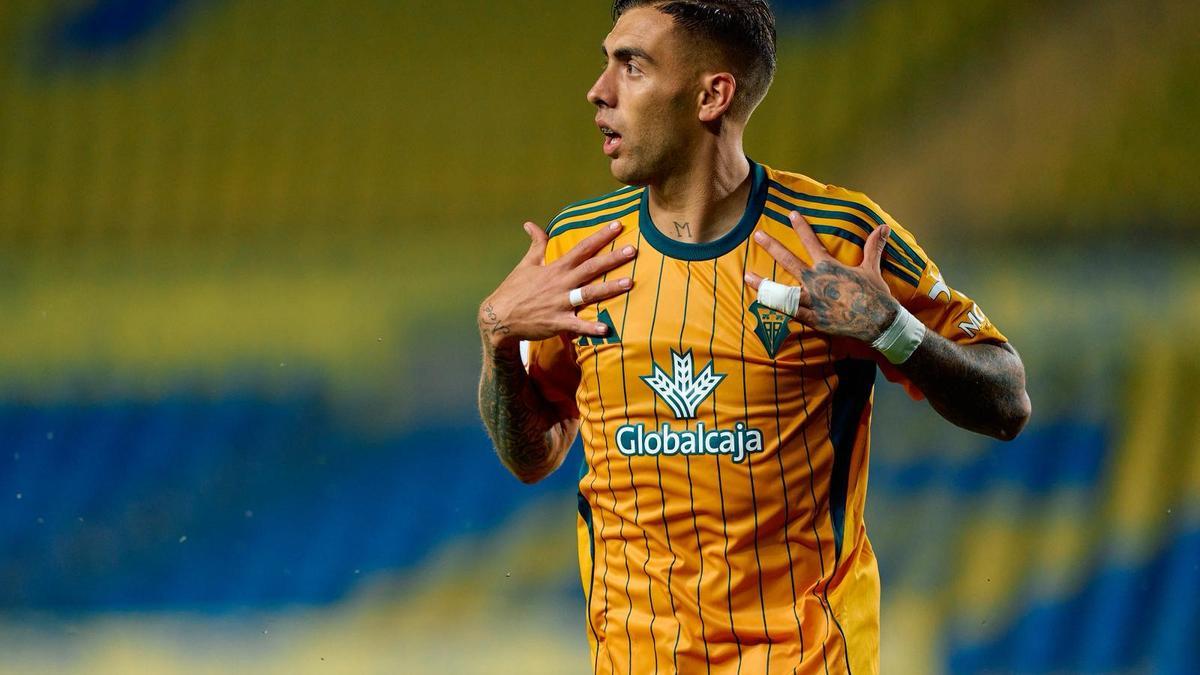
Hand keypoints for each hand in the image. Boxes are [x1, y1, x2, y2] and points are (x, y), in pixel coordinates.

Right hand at [480, 221, 636, 348]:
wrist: (499, 316)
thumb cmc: (514, 289)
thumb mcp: (526, 264)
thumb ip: (536, 244)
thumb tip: (530, 224)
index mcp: (555, 268)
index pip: (582, 248)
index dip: (600, 236)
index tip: (617, 225)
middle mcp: (561, 283)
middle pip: (591, 267)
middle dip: (612, 258)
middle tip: (633, 250)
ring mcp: (560, 303)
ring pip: (589, 293)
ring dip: (610, 288)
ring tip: (629, 282)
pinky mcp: (557, 322)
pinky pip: (577, 325)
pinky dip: (591, 327)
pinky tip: (606, 329)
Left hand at [744, 211, 898, 343]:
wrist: (879, 321)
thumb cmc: (875, 295)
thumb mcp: (872, 268)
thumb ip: (873, 247)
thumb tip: (884, 227)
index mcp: (829, 267)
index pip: (811, 241)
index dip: (801, 227)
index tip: (791, 214)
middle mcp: (816, 281)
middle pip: (789, 260)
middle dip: (772, 246)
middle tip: (757, 235)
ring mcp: (812, 300)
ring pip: (781, 290)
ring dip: (763, 283)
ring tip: (746, 275)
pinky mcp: (812, 318)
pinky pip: (789, 312)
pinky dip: (775, 307)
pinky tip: (760, 302)